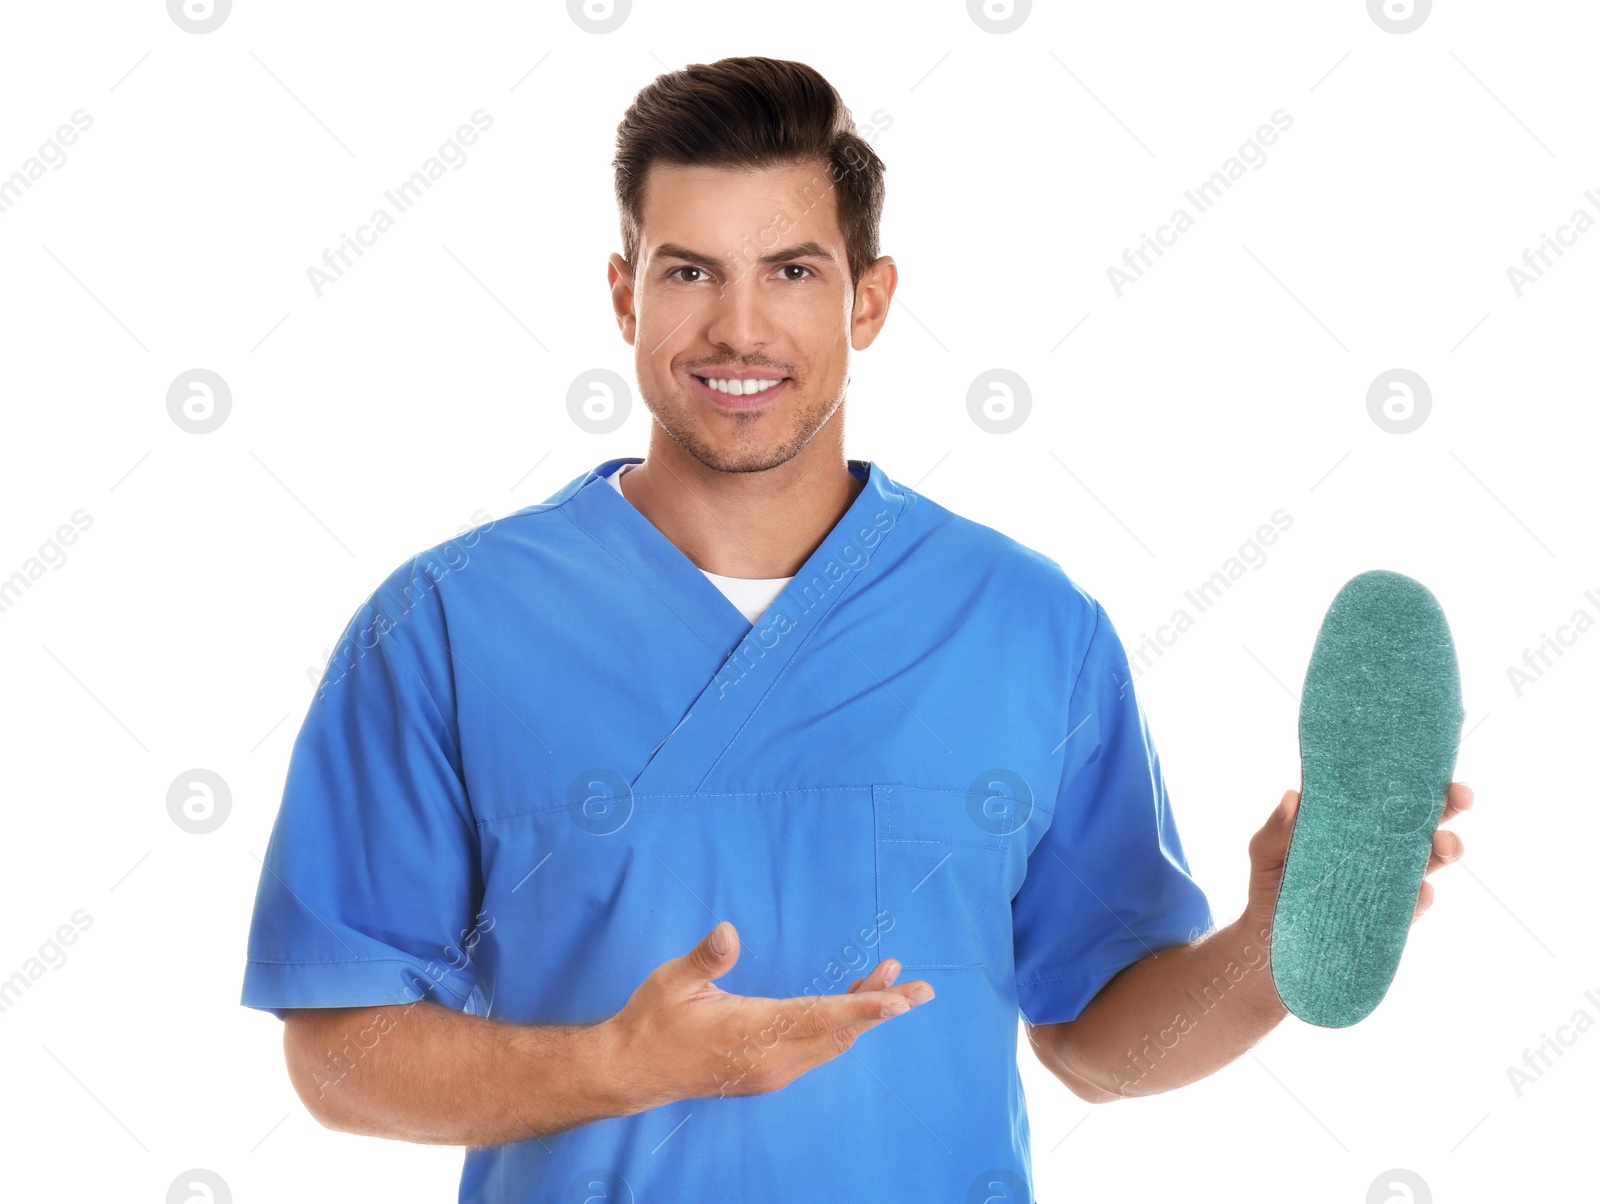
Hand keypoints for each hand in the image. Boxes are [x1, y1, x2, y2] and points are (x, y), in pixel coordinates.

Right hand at [604, 921, 933, 1110]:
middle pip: (839, 1032)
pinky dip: (842, 1025)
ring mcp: (773, 1071)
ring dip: (864, 1014)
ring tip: (896, 985)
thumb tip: (728, 930)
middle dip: (881, 1007)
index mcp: (754, 1033)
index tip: (899, 1001)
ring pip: (832, 1042)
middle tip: (922, 987)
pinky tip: (853, 1004)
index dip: (863, 1008)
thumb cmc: (653, 1020)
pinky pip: (819, 1049)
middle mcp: (774, 1060)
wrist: (633, 1070)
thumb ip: (706, 958)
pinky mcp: (769, 1072)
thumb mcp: (673, 981)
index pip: (820, 1018)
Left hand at [1245, 780, 1474, 936]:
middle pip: (1424, 821)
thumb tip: (1293, 797)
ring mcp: (1389, 883)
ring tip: (1443, 843)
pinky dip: (1420, 897)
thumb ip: (1277, 829)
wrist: (1270, 942)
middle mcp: (1380, 849)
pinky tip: (1420, 891)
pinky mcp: (1390, 918)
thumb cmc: (1271, 885)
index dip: (1415, 776)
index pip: (1389, 794)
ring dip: (1445, 848)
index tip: (1434, 761)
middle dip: (1449, 805)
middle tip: (1459, 795)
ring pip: (1430, 861)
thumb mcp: (1265, 853)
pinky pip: (1413, 905)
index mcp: (1354, 823)